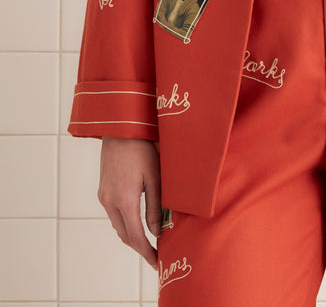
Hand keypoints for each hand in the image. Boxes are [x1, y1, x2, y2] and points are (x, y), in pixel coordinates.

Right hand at [98, 137, 161, 269]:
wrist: (120, 129)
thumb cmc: (141, 149)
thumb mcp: (154, 177)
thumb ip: (155, 206)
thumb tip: (156, 232)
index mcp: (124, 201)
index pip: (136, 236)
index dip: (146, 252)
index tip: (156, 262)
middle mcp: (110, 202)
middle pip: (124, 235)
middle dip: (139, 247)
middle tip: (154, 254)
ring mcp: (104, 196)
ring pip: (118, 225)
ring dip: (131, 235)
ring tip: (148, 240)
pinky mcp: (103, 189)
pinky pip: (113, 214)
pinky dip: (125, 223)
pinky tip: (136, 221)